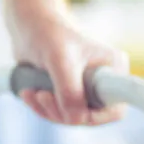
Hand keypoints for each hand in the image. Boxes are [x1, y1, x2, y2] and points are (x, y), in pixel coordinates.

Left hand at [6, 7, 129, 125]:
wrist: (27, 24)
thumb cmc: (47, 34)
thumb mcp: (59, 61)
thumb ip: (69, 90)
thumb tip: (76, 119)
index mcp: (113, 69)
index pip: (115, 108)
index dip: (96, 117)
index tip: (73, 114)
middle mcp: (103, 81)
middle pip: (90, 117)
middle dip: (63, 113)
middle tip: (42, 96)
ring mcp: (85, 88)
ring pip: (71, 117)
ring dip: (48, 110)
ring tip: (32, 92)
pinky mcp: (67, 92)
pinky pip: (57, 112)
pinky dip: (41, 108)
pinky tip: (28, 93)